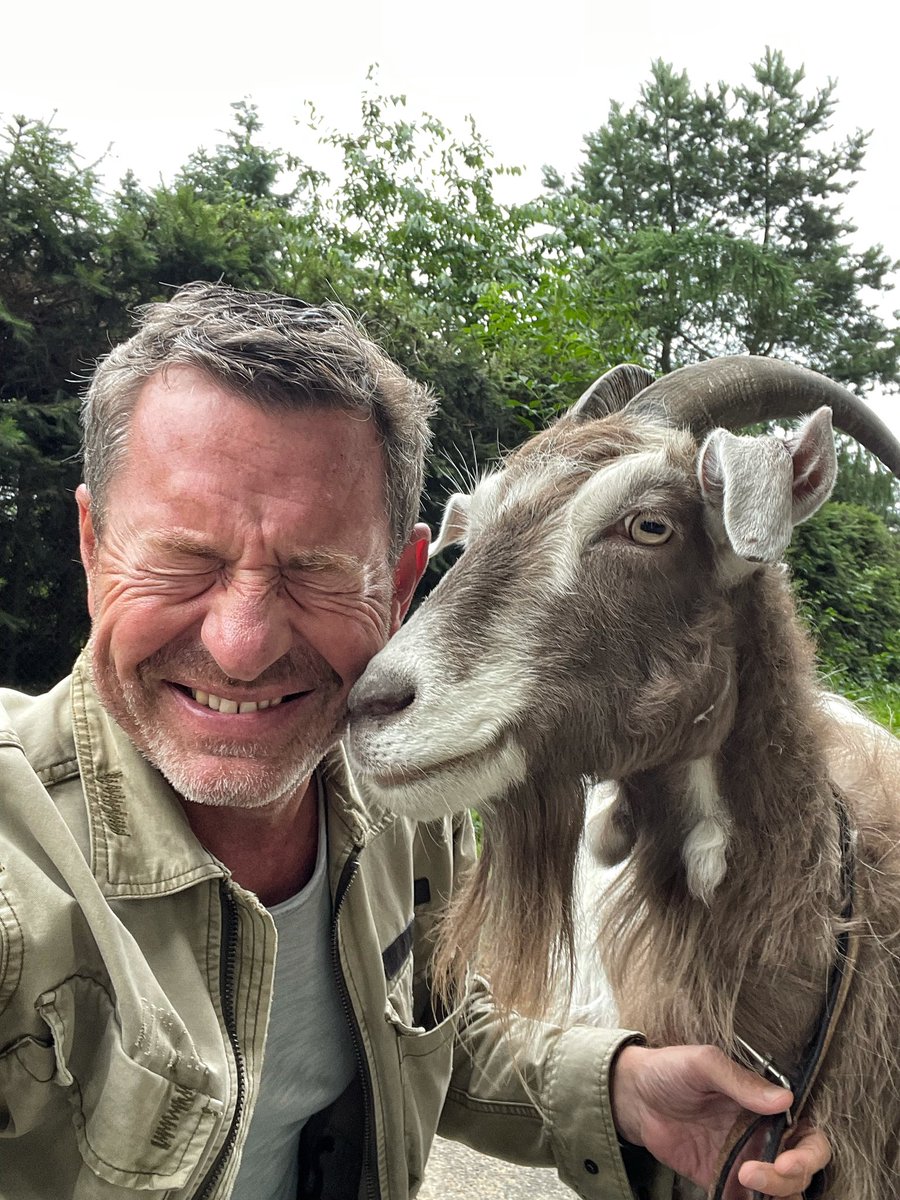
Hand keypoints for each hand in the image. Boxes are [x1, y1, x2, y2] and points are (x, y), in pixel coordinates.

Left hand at [611, 1044, 830, 1197]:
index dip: (808, 1155)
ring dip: (773, 1197)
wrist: (633, 1095)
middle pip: (798, 1172)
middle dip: (787, 1180)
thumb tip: (785, 1099)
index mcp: (766, 1107)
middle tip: (752, 1174)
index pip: (809, 1137)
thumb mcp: (704, 1064)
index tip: (785, 1162)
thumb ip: (741, 1081)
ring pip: (779, 1194)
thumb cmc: (671, 1070)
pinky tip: (730, 1199)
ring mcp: (743, 1162)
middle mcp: (763, 1137)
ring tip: (740, 1183)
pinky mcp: (721, 1181)